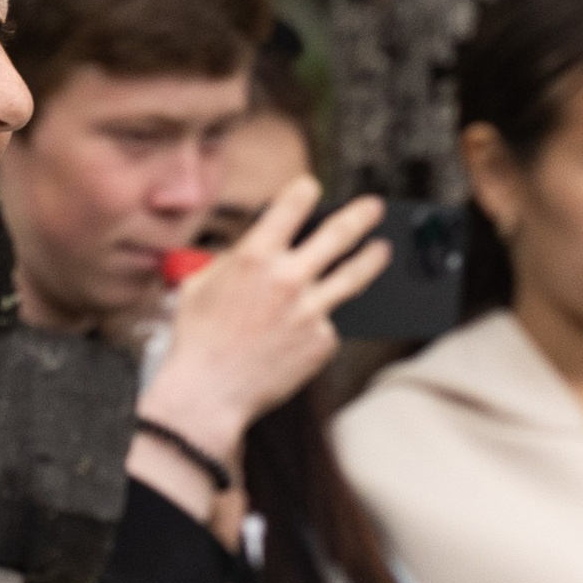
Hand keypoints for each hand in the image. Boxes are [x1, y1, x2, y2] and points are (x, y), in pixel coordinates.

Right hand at [131, 180, 385, 501]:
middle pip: (339, 234)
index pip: (292, 205)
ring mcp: (311, 311)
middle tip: (374, 207)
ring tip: (383, 249)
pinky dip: (316, 325)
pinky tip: (298, 335)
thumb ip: (234, 261)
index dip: (304, 191)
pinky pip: (326, 324)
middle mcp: (288, 279)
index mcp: (254, 257)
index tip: (311, 188)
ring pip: (353, 277)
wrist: (209, 393)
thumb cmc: (198, 340)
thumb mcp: (201, 285)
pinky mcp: (322, 341)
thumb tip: (259, 246)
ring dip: (372, 258)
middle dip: (361, 216)